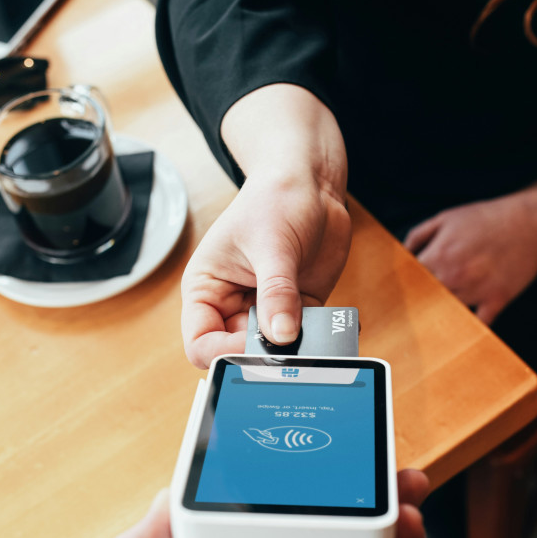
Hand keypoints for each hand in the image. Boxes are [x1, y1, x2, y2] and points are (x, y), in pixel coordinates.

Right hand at [181, 84, 350, 367]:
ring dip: (296, 349)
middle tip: (292, 347)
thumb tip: (281, 337)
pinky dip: (321, 338)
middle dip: (265, 355)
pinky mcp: (299, 308)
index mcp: (207, 290)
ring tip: (316, 333)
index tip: (255, 346)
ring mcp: (267, 308)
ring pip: (276, 350)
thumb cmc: (275, 199)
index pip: (201, 343)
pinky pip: (307, 337)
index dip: (224, 353)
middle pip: (240, 352)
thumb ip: (277, 293)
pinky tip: (335, 328)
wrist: (311, 182)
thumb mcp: (272, 245)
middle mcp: (233, 304)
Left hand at [404, 177, 536, 324]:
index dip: (406, 284)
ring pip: (449, 311)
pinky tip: (464, 327)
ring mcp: (476, 291)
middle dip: (422, 300)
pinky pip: (479, 323)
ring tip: (438, 316)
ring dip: (443, 311)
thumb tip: (403, 254)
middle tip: (418, 305)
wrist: (529, 221)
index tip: (403, 290)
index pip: (410, 280)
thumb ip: (418, 236)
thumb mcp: (445, 217)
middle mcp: (454, 277)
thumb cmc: (486, 218)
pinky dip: (471, 327)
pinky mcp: (497, 299)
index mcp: (438, 256)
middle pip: (426, 299)